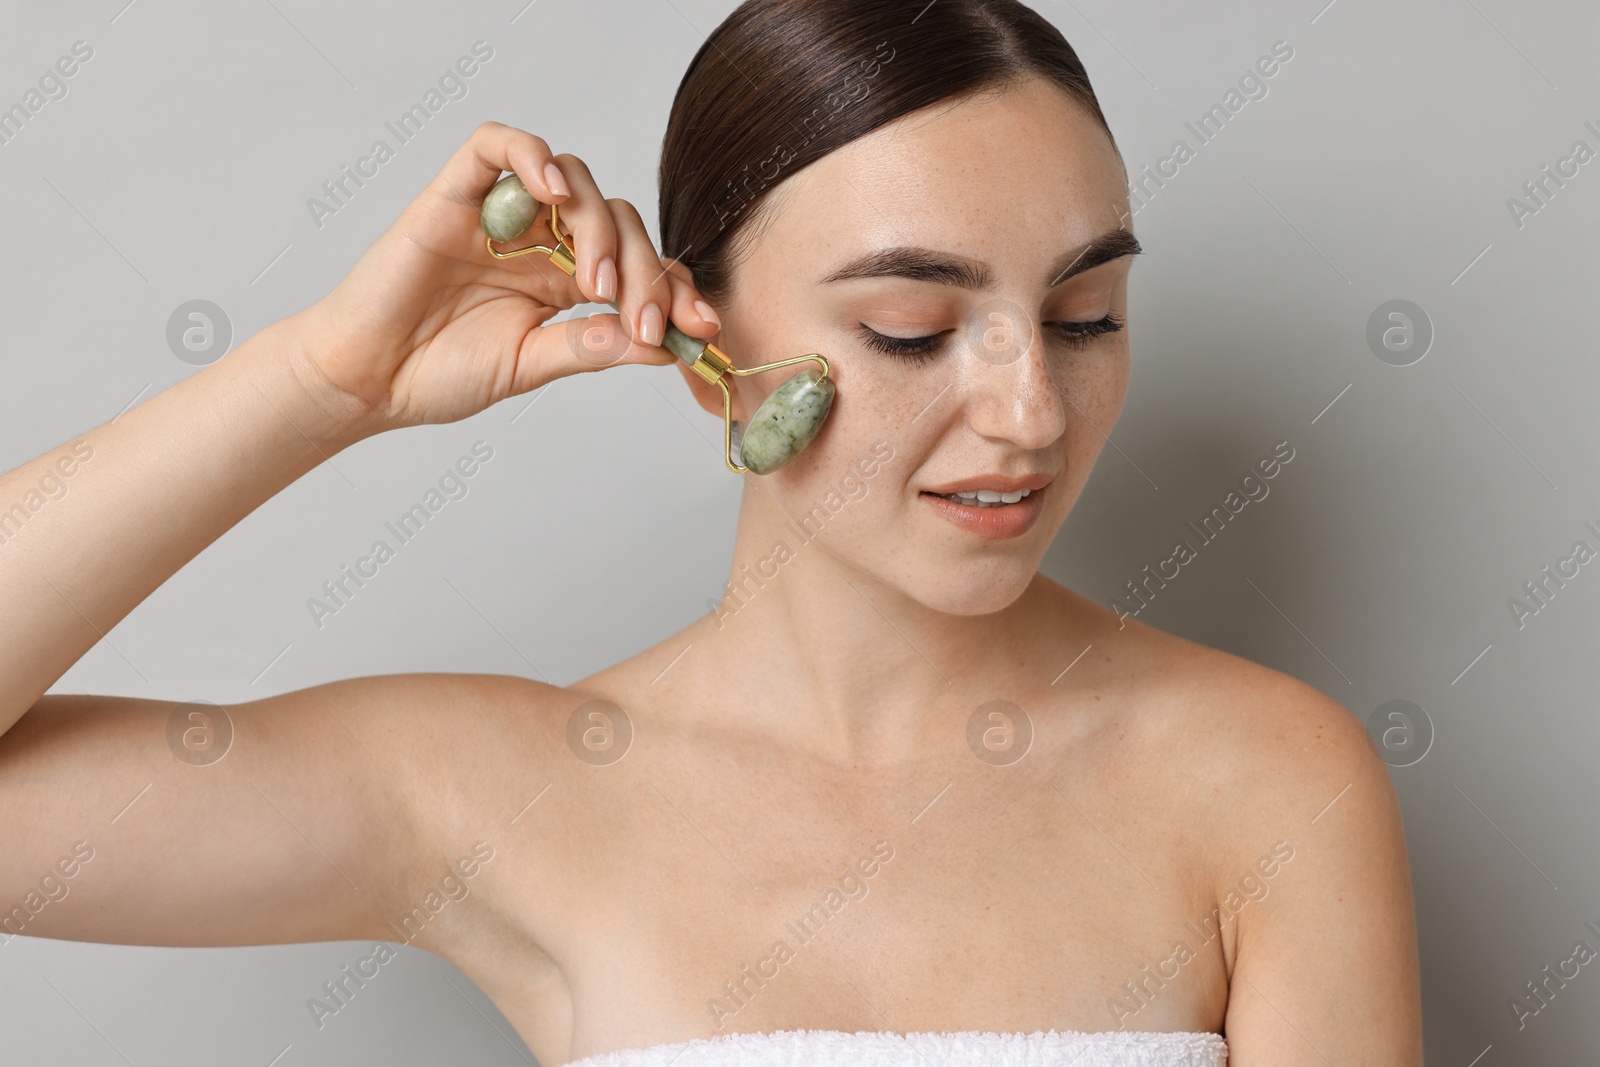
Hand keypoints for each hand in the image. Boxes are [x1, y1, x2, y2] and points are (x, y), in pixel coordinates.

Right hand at [280, 121, 719, 432]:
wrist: (368, 380)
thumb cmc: (439, 373)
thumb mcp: (532, 365)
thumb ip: (592, 347)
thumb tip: (662, 342)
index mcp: (565, 281)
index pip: (640, 265)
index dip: (675, 289)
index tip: (701, 328)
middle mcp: (541, 241)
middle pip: (619, 223)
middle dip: (646, 272)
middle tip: (642, 321)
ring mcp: (502, 215)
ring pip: (575, 183)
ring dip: (599, 230)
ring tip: (593, 286)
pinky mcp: (456, 194)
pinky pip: (497, 146)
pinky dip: (531, 156)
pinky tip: (552, 194)